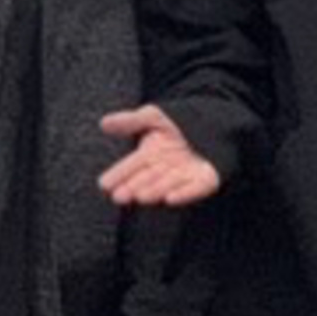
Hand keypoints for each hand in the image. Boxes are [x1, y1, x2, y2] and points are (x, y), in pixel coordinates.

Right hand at [99, 104, 221, 207]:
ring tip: (140, 196)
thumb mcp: (152, 116)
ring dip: (154, 191)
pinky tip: (171, 199)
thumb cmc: (178, 121)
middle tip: (119, 196)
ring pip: (167, 184)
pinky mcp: (206, 181)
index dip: (118, 175)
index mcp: (150, 155)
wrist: (213, 121)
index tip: (104, 184)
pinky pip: (194, 189)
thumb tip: (103, 122)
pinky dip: (183, 194)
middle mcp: (165, 169)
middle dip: (132, 188)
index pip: (130, 166)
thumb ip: (129, 121)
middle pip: (146, 179)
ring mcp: (185, 176)